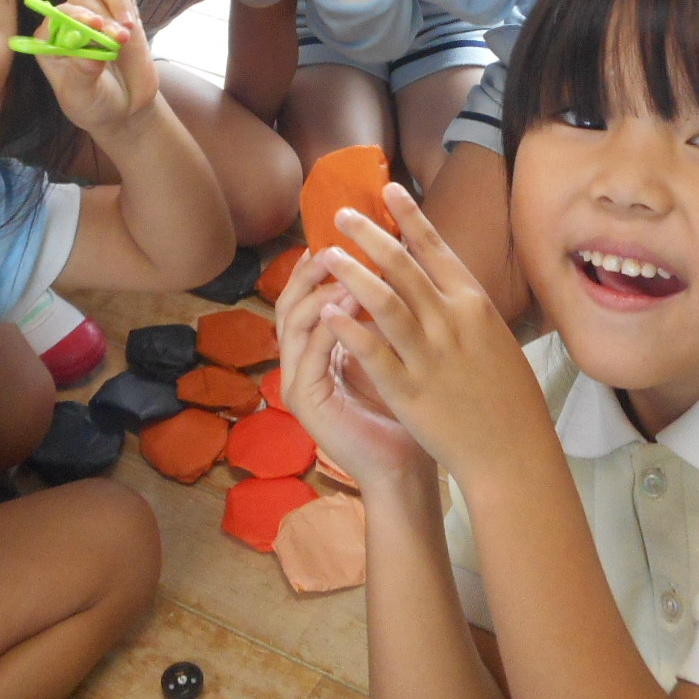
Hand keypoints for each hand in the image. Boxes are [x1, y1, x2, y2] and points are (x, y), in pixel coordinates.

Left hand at [34, 0, 158, 137]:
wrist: (125, 108)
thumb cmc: (95, 104)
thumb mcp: (83, 97)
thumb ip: (83, 74)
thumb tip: (90, 53)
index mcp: (50, 41)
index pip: (57, 17)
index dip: (75, 17)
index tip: (95, 26)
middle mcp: (70, 21)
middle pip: (81, 0)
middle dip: (103, 17)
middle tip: (119, 39)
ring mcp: (98, 11)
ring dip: (117, 1)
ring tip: (129, 29)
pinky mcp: (122, 8)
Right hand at [276, 249, 431, 487]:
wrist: (406, 468)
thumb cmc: (408, 408)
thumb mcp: (396, 347)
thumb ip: (386, 310)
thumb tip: (400, 255)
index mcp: (319, 346)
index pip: (308, 292)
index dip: (320, 261)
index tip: (343, 230)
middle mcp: (301, 360)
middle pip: (290, 298)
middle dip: (312, 268)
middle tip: (338, 240)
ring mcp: (297, 380)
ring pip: (293, 319)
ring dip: (320, 289)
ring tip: (346, 264)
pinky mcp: (304, 399)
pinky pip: (308, 349)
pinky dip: (327, 320)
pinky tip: (349, 300)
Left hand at [307, 185, 554, 489]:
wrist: (514, 451)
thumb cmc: (508, 396)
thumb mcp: (494, 338)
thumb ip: (465, 308)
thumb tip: (441, 277)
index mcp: (474, 304)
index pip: (437, 248)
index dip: (410, 216)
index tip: (387, 189)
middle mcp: (452, 321)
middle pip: (404, 265)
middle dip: (370, 235)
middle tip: (341, 214)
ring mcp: (431, 355)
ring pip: (384, 301)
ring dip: (352, 273)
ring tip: (326, 254)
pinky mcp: (410, 389)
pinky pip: (374, 352)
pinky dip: (350, 328)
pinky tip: (328, 312)